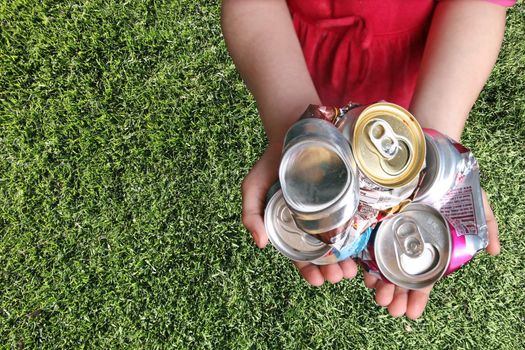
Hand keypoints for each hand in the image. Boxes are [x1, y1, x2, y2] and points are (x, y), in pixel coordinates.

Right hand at [241, 142, 358, 285]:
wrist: (293, 132)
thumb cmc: (272, 162)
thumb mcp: (253, 187)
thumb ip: (251, 213)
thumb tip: (260, 244)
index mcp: (290, 224)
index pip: (299, 253)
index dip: (307, 270)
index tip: (317, 280)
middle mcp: (311, 220)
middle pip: (323, 252)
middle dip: (330, 269)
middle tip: (339, 277)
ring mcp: (330, 208)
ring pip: (340, 240)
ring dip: (346, 259)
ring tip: (352, 270)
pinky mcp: (346, 195)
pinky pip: (354, 219)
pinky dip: (359, 236)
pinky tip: (364, 247)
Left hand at [362, 190, 499, 318]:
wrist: (430, 151)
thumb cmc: (453, 178)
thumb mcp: (475, 202)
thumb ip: (486, 225)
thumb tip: (496, 251)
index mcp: (429, 243)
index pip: (423, 275)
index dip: (417, 295)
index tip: (412, 313)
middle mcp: (408, 239)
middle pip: (399, 273)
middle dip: (395, 294)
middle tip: (391, 308)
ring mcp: (388, 229)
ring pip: (380, 262)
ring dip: (378, 283)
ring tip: (378, 296)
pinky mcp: (372, 216)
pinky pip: (364, 240)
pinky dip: (362, 259)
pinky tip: (362, 273)